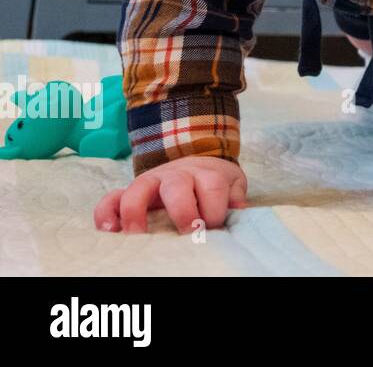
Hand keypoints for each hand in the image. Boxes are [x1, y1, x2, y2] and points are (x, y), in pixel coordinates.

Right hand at [94, 155, 248, 234]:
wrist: (194, 162)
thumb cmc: (213, 181)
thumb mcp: (231, 183)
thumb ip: (235, 196)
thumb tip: (240, 211)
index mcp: (204, 173)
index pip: (212, 185)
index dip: (215, 207)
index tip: (215, 226)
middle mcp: (175, 175)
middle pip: (177, 185)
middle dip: (182, 210)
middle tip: (187, 232)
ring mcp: (150, 182)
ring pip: (138, 189)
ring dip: (136, 212)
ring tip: (137, 236)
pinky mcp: (130, 192)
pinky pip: (111, 199)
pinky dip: (106, 213)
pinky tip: (109, 231)